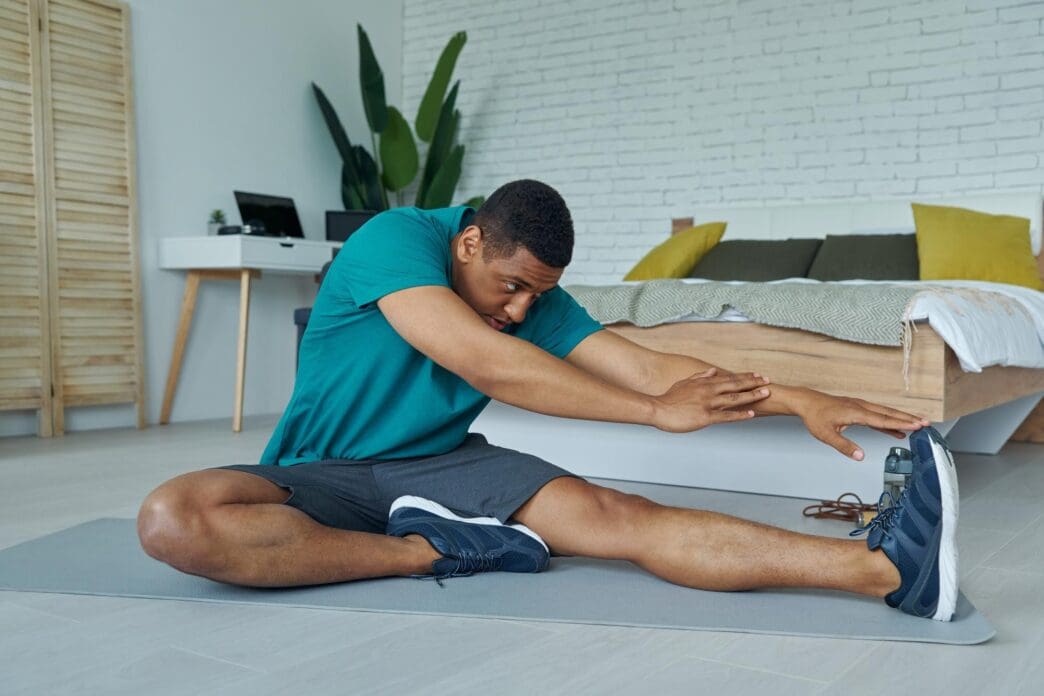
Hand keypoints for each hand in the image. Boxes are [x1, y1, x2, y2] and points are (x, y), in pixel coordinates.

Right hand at [652, 368, 771, 432]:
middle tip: (767, 381)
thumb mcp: (684, 383)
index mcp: (704, 383)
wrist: (657, 409)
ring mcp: (708, 404)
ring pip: (734, 399)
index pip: (729, 378)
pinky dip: (740, 415)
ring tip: (765, 393)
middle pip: (735, 385)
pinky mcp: (705, 417)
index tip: (757, 375)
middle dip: (753, 383)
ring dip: (751, 395)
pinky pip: (726, 416)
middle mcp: (709, 391)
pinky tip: (751, 414)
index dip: (744, 377)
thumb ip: (700, 376)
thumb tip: (712, 370)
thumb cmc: (669, 398)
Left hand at [796, 390, 930, 460]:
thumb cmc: (815, 416)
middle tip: (926, 423)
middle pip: (889, 414)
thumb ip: (844, 446)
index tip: (916, 425)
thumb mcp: (826, 434)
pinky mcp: (858, 409)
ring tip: (918, 425)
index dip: (900, 424)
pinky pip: (877, 416)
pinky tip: (896, 431)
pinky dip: (888, 423)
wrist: (807, 402)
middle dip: (908, 418)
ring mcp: (860, 407)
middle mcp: (861, 407)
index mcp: (856, 412)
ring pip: (885, 413)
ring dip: (901, 419)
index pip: (882, 420)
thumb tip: (860, 456)